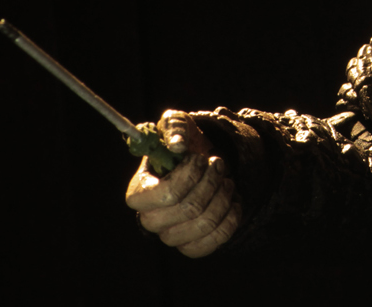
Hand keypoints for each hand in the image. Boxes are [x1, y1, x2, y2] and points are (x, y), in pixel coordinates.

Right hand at [124, 110, 240, 256]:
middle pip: (190, 209)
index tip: (200, 158)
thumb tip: (178, 144)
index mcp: (139, 192)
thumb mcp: (177, 125)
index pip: (164, 195)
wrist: (202, 165)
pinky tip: (231, 201)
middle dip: (212, 182)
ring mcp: (171, 236)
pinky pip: (216, 240)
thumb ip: (174, 127)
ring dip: (224, 196)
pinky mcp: (192, 247)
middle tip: (217, 164)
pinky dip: (231, 216)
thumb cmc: (184, 146)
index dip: (190, 176)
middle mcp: (151, 219)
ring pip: (206, 223)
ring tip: (225, 179)